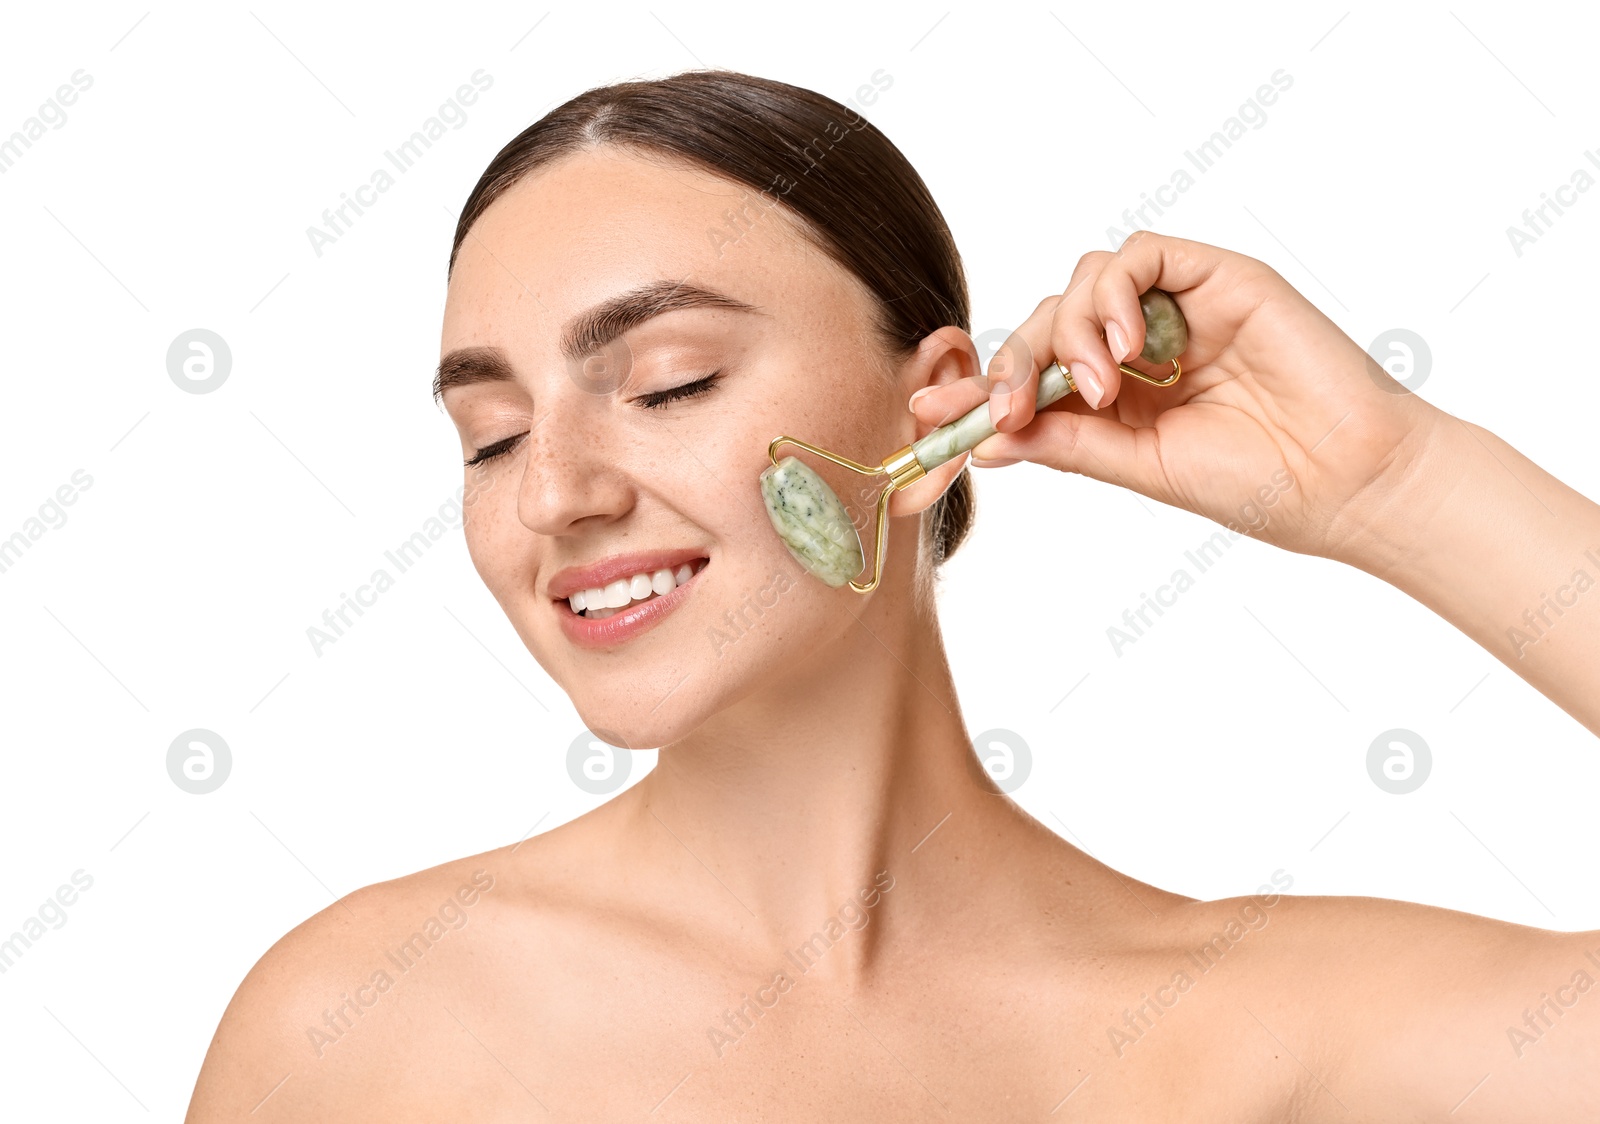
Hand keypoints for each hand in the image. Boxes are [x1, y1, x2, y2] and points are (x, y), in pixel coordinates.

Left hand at [912, 231, 1446, 561]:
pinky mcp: (1214, 276)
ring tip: (1100, 386)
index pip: (1028, 374)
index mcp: (1115, 398)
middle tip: (1008, 408)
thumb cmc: (1256, 484)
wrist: (1345, 481)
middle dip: (1010, 363)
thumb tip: (981, 438)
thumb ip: (1064, 443)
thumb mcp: (1138, 467)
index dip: (975, 386)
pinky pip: (1140, 254)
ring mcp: (1174, 309)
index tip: (925, 412)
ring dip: (1068, 332)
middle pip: (1043, 322)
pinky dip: (1115, 293)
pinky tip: (1125, 347)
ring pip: (1081, 283)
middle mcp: (1138, 348)